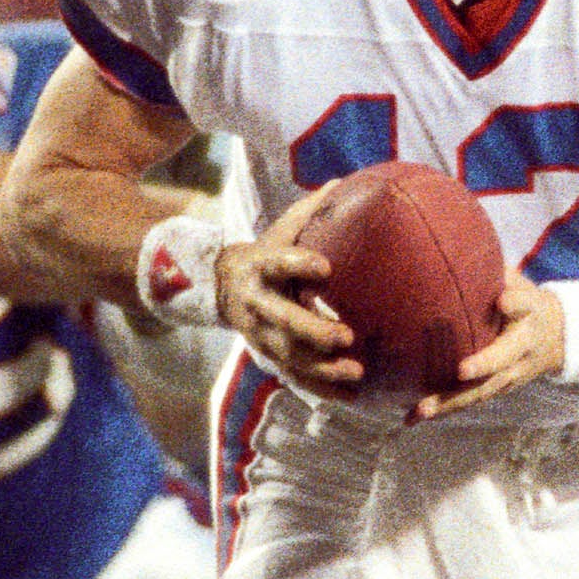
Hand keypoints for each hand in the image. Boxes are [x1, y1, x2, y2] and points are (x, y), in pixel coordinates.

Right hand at [226, 201, 362, 393]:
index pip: (278, 263)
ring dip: (322, 368)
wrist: (222, 286)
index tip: (325, 267)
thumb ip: (310, 211)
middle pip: (283, 320)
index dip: (299, 264)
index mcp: (260, 266)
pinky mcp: (269, 355)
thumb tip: (343, 182)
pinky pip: (294, 376)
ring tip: (356, 372)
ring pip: (289, 355)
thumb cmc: (266, 254)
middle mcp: (257, 303)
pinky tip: (350, 396)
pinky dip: (321, 388)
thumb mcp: (280, 231)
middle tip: (345, 336)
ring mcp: (261, 334)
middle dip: (313, 330)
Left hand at [414, 280, 560, 420]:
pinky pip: (469, 401)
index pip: (524, 305)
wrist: (558, 339)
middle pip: (501, 363)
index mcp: (530, 317)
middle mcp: (521, 350)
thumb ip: (499, 275)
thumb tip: (460, 247)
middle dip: (481, 369)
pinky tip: (410, 417)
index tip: (503, 301)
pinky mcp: (495, 390)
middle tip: (460, 372)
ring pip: (481, 392)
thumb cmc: (528, 306)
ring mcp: (509, 376)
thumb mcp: (522, 286)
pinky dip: (442, 410)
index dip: (514, 303)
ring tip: (418, 412)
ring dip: (450, 403)